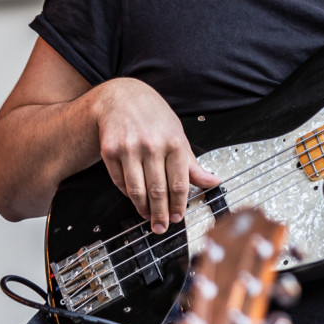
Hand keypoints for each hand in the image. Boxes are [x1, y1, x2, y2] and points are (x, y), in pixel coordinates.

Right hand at [93, 78, 220, 232]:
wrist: (122, 97)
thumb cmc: (154, 116)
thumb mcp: (178, 134)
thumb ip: (192, 163)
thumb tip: (212, 181)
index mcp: (174, 142)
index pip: (179, 183)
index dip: (179, 205)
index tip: (179, 217)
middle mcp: (152, 145)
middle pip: (158, 191)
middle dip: (161, 214)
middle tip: (162, 227)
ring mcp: (129, 148)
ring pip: (137, 190)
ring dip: (143, 209)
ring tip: (148, 216)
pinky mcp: (110, 151)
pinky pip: (120, 182)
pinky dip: (127, 194)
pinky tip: (135, 198)